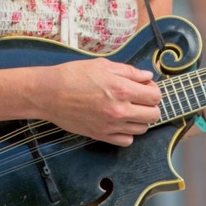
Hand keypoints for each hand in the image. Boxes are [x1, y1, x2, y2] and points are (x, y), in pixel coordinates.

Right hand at [43, 58, 160, 146]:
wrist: (50, 93)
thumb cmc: (74, 75)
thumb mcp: (103, 65)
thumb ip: (129, 71)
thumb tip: (147, 76)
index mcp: (122, 88)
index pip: (155, 96)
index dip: (154, 90)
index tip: (147, 87)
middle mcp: (120, 109)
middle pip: (153, 115)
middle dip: (151, 105)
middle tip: (141, 98)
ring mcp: (111, 125)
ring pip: (142, 129)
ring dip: (140, 119)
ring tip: (130, 108)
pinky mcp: (101, 135)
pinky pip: (127, 140)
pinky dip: (128, 132)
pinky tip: (120, 121)